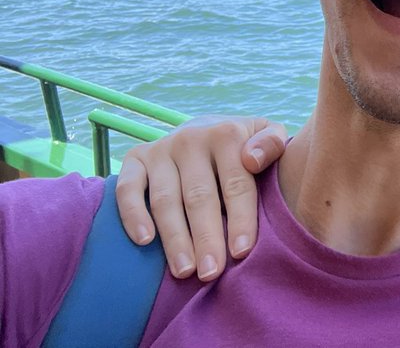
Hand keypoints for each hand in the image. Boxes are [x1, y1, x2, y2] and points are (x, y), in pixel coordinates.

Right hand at [114, 115, 286, 280]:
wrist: (206, 126)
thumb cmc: (244, 144)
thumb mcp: (266, 134)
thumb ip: (272, 143)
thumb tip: (253, 160)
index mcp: (227, 134)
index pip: (237, 183)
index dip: (240, 219)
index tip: (242, 253)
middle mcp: (192, 139)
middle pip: (199, 196)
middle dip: (206, 238)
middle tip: (211, 273)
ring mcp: (161, 149)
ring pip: (165, 199)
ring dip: (174, 237)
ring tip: (184, 270)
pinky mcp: (136, 159)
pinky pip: (127, 188)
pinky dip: (132, 214)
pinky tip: (144, 241)